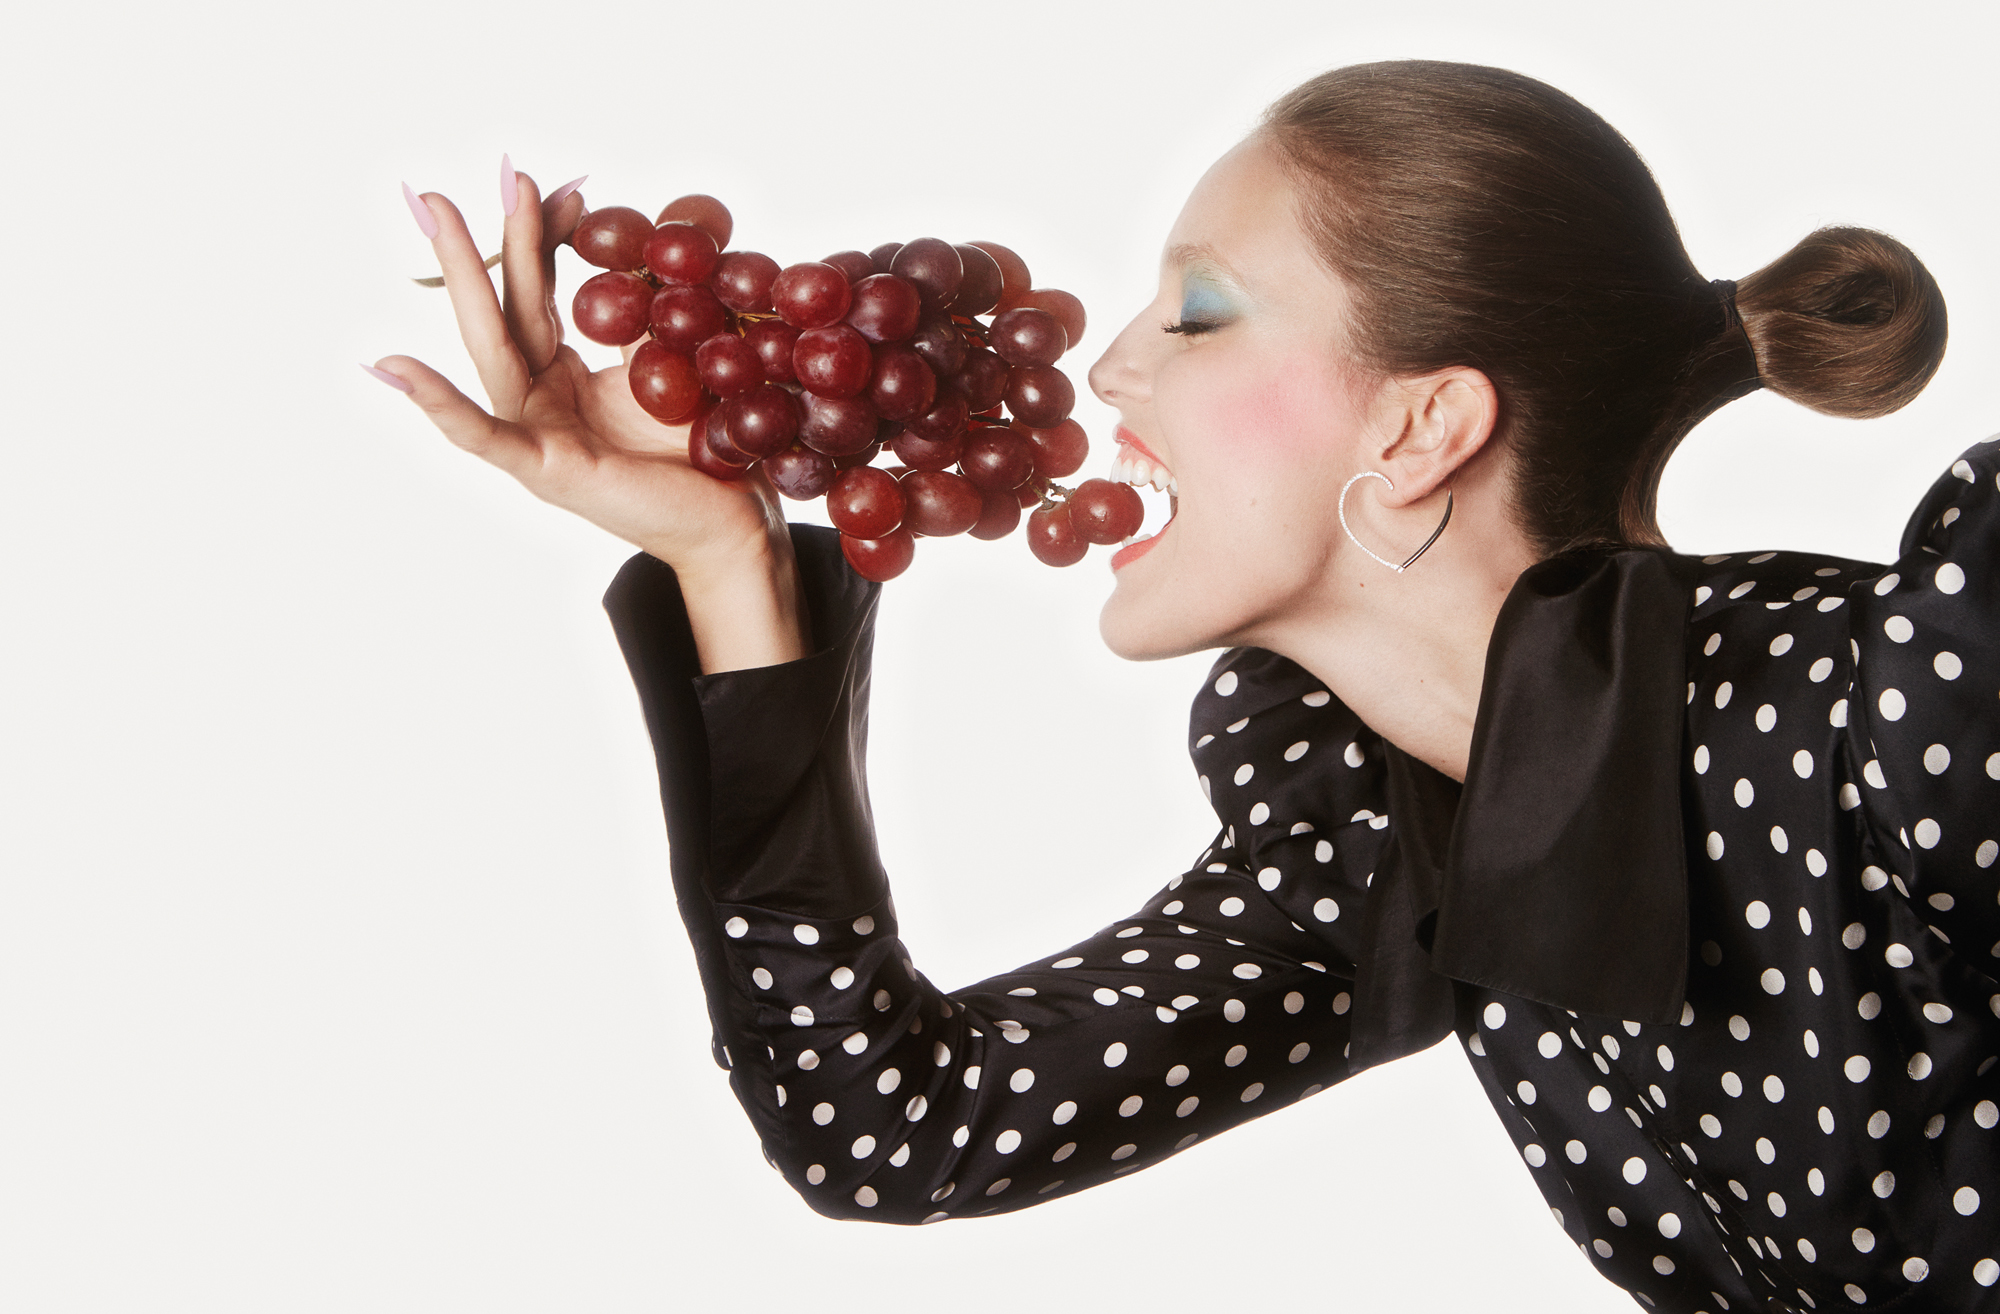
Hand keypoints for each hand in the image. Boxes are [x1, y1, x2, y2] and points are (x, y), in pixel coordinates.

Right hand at [372, 165, 807, 670]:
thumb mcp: (672, 368)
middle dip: (488, 236)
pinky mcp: (546, 472)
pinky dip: (440, 404)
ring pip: (492, 351)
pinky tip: (396, 369)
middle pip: (506, 310)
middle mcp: (540, 404)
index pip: (539, 293)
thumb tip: (650, 250)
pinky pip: (485, 437)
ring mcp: (536, 438)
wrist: (734, 525)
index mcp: (563, 379)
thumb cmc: (706, 454)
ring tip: (438, 217)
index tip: (562, 183)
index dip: (543, 235)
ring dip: (465, 280)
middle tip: (487, 170)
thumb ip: (643, 320)